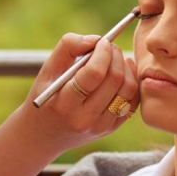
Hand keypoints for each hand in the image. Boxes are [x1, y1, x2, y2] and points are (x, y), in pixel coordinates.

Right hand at [23, 33, 138, 151]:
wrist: (43, 136)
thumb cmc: (46, 96)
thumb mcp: (46, 71)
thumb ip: (67, 48)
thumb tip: (96, 39)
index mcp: (65, 104)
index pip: (94, 73)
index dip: (103, 52)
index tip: (102, 41)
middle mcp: (85, 119)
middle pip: (115, 80)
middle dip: (115, 56)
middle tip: (109, 47)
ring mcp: (101, 126)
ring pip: (128, 89)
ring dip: (126, 67)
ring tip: (115, 58)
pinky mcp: (112, 128)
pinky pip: (133, 101)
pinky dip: (132, 81)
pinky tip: (123, 72)